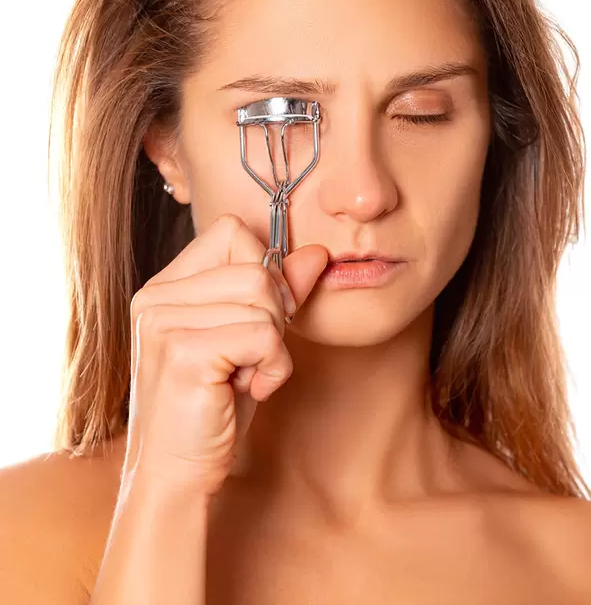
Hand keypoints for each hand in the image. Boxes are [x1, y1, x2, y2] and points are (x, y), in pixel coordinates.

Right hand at [122, 213, 327, 495]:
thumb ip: (279, 293)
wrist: (176, 477)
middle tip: (252, 358)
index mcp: (165, 286)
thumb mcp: (250, 342)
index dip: (263, 268)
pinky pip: (263, 334)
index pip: (230, 232)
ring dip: (275, 345)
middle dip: (274, 315)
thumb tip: (317, 252)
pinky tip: (248, 390)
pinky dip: (273, 367)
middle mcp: (155, 296)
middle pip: (255, 266)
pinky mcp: (182, 352)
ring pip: (263, 297)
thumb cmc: (212, 409)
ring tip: (247, 376)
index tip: (262, 316)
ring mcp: (163, 322)